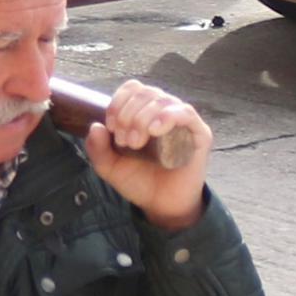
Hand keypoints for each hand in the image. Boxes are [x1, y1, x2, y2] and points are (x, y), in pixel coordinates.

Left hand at [82, 79, 208, 229]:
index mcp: (145, 113)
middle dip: (128, 114)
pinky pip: (186, 113)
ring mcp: (183, 122)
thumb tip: (96, 126)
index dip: (119, 101)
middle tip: (124, 141)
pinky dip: (167, 116)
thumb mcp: (110, 167)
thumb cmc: (140, 182)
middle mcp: (165, 112)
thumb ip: (97, 149)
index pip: (134, 89)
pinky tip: (154, 130)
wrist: (162, 206)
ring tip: (135, 143)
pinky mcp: (199, 134)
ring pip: (163, 100)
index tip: (111, 126)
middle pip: (146, 93)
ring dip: (142, 118)